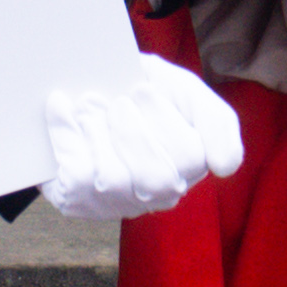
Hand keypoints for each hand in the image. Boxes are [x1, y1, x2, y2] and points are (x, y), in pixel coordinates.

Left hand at [37, 57, 246, 221]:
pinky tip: (62, 106)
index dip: (162, 119)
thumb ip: (217, 121)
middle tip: (118, 100)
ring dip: (98, 130)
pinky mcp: (77, 200)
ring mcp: (117, 203)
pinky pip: (76, 176)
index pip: (190, 158)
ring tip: (89, 102)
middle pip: (156, 178)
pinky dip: (65, 132)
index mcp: (190, 168)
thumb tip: (224, 168)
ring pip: (113, 179)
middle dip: (132, 130)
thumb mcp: (185, 91)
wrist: (85, 84)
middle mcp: (157, 194)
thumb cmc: (141, 90)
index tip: (141, 88)